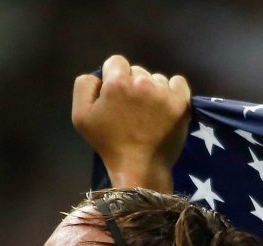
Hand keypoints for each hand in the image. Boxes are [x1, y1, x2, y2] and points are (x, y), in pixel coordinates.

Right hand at [72, 54, 191, 190]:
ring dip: (152, 90)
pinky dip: (173, 90)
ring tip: (149, 112)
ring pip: (156, 79)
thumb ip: (85, 85)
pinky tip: (166, 104)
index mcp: (117, 82)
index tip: (116, 97)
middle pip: (137, 70)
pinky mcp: (182, 104)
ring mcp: (164, 93)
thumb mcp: (80, 115)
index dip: (114, 78)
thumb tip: (100, 76)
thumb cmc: (109, 144)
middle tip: (132, 109)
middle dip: (132, 84)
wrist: (140, 167)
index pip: (116, 62)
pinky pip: (179, 82)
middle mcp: (143, 82)